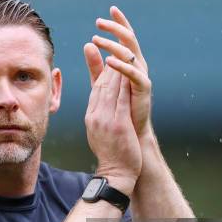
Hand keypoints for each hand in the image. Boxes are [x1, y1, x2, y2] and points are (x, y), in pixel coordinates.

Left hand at [84, 6, 152, 138]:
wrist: (131, 132)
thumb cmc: (118, 108)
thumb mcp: (103, 83)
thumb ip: (96, 65)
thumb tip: (88, 44)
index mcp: (129, 63)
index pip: (124, 38)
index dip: (119, 23)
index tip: (109, 10)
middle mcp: (138, 66)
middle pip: (129, 41)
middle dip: (116, 28)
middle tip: (99, 21)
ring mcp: (141, 76)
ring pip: (130, 54)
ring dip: (113, 45)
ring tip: (97, 39)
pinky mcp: (143, 89)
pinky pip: (133, 74)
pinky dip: (121, 67)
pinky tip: (109, 61)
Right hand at [84, 65, 140, 195]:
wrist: (115, 173)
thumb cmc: (111, 154)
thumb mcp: (100, 132)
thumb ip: (100, 114)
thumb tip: (99, 104)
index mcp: (91, 117)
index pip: (96, 90)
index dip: (103, 72)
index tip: (110, 59)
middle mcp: (95, 116)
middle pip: (102, 85)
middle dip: (109, 65)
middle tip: (116, 48)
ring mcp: (105, 120)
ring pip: (111, 88)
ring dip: (117, 69)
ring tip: (123, 53)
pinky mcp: (118, 124)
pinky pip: (121, 99)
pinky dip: (124, 83)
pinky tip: (129, 71)